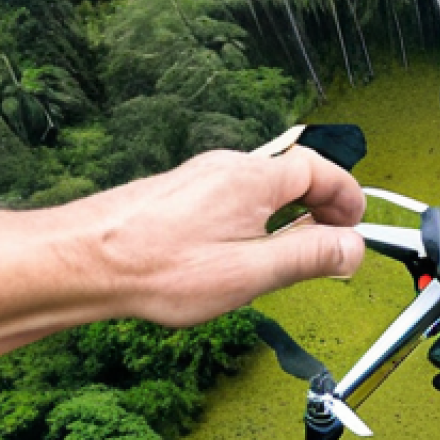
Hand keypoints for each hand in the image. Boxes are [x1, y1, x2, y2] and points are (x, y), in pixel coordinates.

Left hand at [87, 147, 366, 326]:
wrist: (82, 261)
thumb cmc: (159, 267)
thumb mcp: (251, 272)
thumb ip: (309, 257)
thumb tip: (353, 249)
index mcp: (254, 178)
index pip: (320, 170)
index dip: (347, 196)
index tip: (357, 224)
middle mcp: (227, 167)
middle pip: (293, 174)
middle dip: (321, 205)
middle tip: (332, 240)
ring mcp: (200, 177)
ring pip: (261, 186)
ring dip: (288, 212)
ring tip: (292, 251)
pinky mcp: (179, 193)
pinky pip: (234, 195)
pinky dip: (257, 215)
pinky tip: (244, 249)